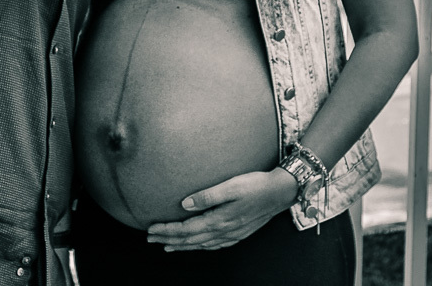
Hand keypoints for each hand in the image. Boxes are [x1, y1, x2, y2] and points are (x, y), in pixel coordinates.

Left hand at [146, 169, 297, 251]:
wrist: (281, 192)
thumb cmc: (255, 185)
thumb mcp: (231, 186)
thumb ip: (207, 196)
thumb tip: (184, 204)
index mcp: (220, 220)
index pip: (186, 229)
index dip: (167, 230)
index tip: (150, 229)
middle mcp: (224, 231)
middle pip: (190, 239)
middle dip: (169, 239)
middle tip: (150, 239)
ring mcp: (232, 234)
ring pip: (201, 244)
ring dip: (182, 245)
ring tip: (167, 245)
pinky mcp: (238, 233)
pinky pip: (214, 245)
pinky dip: (200, 246)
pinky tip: (196, 244)